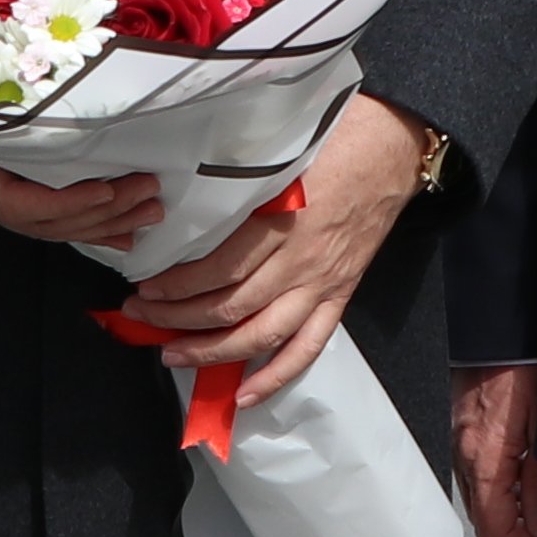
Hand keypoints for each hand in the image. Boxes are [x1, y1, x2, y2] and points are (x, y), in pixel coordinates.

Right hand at [0, 70, 162, 249]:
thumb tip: (18, 62)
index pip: (21, 205)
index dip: (72, 206)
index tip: (117, 190)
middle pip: (38, 223)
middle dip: (99, 217)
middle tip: (152, 201)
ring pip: (35, 221)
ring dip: (92, 220)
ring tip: (141, 215)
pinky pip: (26, 204)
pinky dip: (68, 210)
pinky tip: (100, 211)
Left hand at [121, 96, 429, 409]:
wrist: (393, 148)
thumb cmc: (335, 141)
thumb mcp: (280, 157)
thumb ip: (241, 188)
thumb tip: (191, 209)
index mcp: (281, 223)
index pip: (219, 269)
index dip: (177, 286)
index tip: (147, 289)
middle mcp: (299, 261)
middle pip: (231, 306)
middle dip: (179, 319)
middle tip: (143, 319)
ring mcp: (321, 284)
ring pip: (261, 335)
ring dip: (213, 352)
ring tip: (174, 355)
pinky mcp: (339, 295)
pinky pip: (307, 347)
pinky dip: (276, 376)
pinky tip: (244, 395)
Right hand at [452, 361, 536, 536]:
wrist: (498, 331)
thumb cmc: (524, 369)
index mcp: (485, 460)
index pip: (494, 528)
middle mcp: (464, 456)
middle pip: (482, 519)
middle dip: (515, 529)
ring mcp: (458, 444)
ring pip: (477, 498)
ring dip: (505, 506)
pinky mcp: (460, 431)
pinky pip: (473, 474)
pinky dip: (495, 484)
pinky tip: (520, 469)